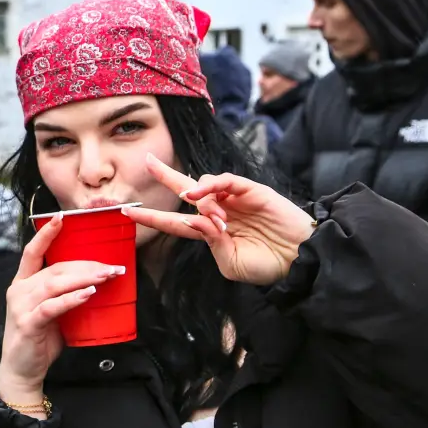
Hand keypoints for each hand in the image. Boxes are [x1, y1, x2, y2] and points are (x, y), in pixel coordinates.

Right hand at [0, 214, 124, 414]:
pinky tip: (88, 294)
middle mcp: (19, 291)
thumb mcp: (50, 312)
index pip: (32, 252)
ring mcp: (21, 307)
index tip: (61, 218)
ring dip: (84, 278)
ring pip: (54, 283)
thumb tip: (94, 282)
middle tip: (111, 266)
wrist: (22, 371)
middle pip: (54, 268)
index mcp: (22, 284)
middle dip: (85, 264)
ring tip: (106, 276)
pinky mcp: (28, 324)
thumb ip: (63, 295)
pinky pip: (52, 306)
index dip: (46, 234)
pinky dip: (72, 298)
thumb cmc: (38, 340)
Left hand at [124, 153, 314, 285]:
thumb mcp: (231, 264)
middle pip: (186, 189)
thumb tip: (193, 218)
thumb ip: (210, 243)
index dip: (152, 216)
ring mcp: (235, 199)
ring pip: (204, 187)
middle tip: (147, 161)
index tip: (127, 211)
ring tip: (219, 222)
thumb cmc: (267, 266)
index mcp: (211, 233)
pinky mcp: (251, 190)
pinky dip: (209, 184)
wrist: (300, 260)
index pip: (175, 222)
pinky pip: (224, 181)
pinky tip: (198, 193)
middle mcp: (220, 212)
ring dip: (202, 202)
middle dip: (165, 175)